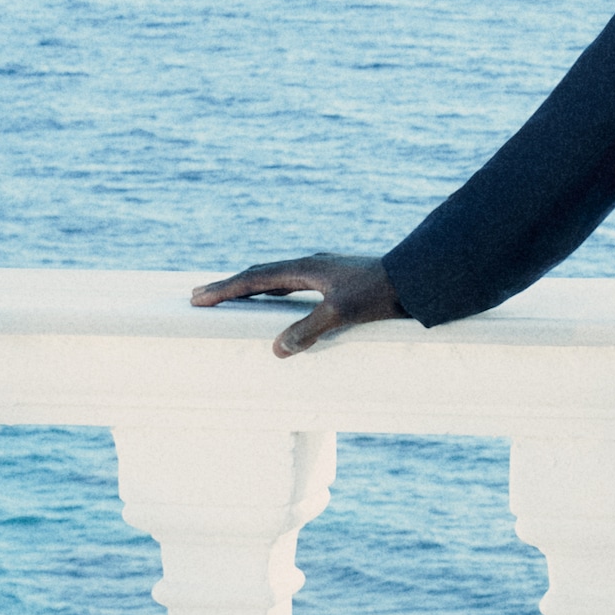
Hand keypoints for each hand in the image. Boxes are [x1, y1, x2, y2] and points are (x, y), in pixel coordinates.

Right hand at [191, 253, 403, 357]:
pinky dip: (276, 295)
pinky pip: (295, 287)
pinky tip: (277, 305)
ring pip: (277, 280)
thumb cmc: (380, 293)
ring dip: (252, 289)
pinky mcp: (336, 280)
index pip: (254, 279)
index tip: (197, 298)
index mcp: (304, 269)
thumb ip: (308, 330)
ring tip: (231, 299)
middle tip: (200, 296)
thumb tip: (277, 349)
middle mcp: (310, 266)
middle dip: (229, 288)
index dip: (225, 290)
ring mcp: (323, 271)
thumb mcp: (342, 313)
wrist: (416, 278)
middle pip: (260, 276)